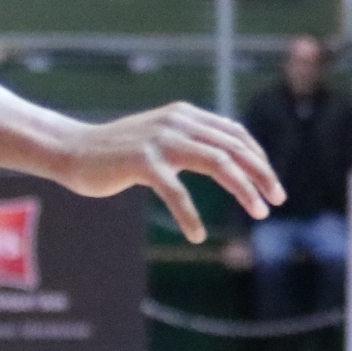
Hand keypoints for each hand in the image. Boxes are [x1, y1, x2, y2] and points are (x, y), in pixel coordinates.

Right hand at [50, 102, 285, 242]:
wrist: (73, 151)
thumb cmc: (119, 152)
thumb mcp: (162, 139)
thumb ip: (192, 142)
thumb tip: (230, 158)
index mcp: (186, 115)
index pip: (236, 134)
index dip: (259, 159)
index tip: (273, 185)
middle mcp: (178, 122)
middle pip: (234, 148)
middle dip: (262, 175)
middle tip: (278, 201)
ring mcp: (160, 140)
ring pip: (217, 163)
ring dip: (243, 190)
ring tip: (258, 212)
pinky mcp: (141, 162)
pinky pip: (176, 191)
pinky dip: (190, 215)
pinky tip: (198, 235)